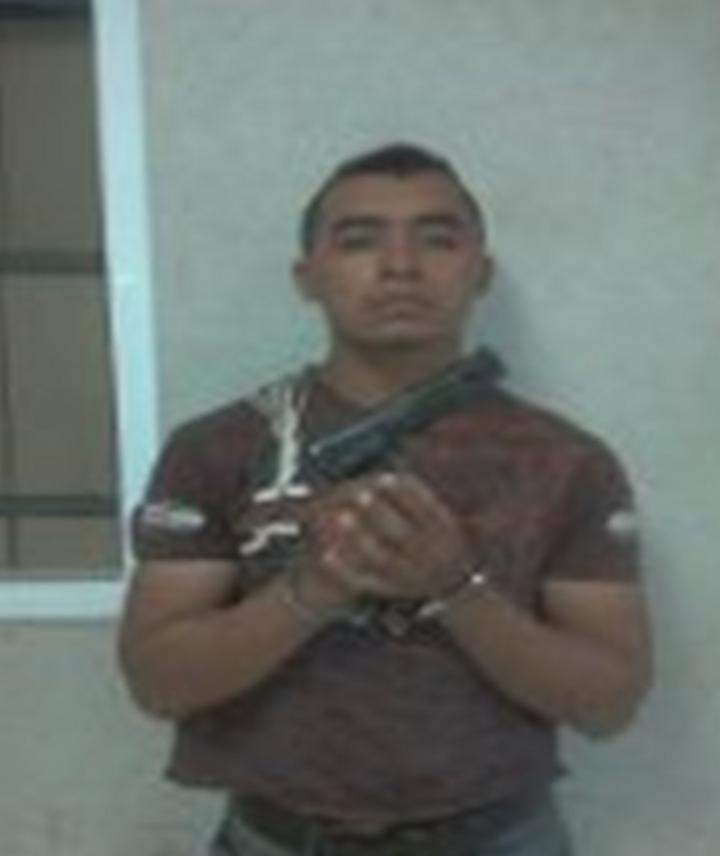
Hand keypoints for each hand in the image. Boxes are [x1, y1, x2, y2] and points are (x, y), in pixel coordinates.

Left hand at [302, 471, 472, 601]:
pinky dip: (345, 570)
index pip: (427, 511)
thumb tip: (389, 475)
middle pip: (404, 535)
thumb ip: (420, 500)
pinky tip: (327, 555)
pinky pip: (366, 582)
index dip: (405, 493)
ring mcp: (412, 577)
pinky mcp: (391, 591)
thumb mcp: (444, 519)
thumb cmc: (440, 538)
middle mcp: (432, 558)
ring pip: (383, 560)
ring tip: (340, 517)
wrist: (455, 585)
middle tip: (359, 494)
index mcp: (447, 534)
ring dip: (360, 539)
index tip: (382, 477)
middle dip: (380, 513)